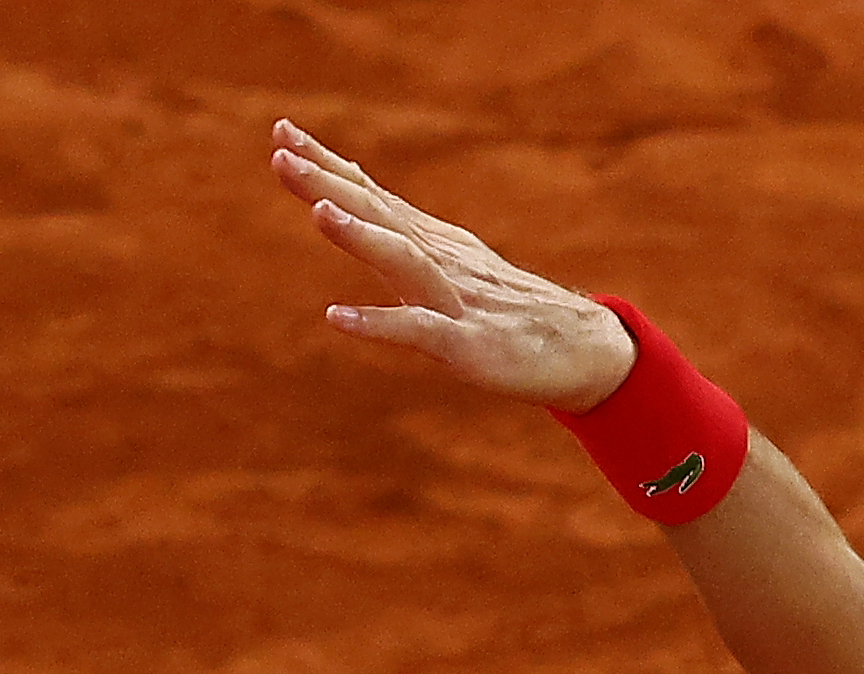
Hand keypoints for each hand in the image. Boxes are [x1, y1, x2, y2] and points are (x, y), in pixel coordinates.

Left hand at [270, 123, 633, 405]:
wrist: (582, 348)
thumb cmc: (509, 310)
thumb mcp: (451, 262)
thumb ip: (400, 231)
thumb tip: (349, 194)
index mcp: (430, 242)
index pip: (371, 193)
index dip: (327, 164)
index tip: (282, 133)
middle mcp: (438, 259)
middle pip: (377, 213)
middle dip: (328, 183)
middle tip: (281, 153)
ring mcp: (454, 299)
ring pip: (401, 259)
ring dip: (360, 235)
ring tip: (318, 212)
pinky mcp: (467, 344)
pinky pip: (418, 331)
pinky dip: (378, 322)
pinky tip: (338, 317)